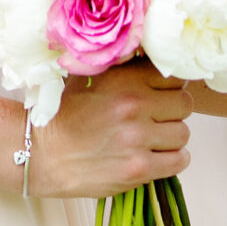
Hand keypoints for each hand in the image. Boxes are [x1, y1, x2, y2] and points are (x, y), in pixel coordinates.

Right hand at [26, 63, 191, 198]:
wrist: (42, 154)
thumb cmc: (66, 118)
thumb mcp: (90, 80)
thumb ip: (122, 69)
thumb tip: (152, 57)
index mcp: (122, 79)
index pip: (173, 75)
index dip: (171, 86)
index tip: (163, 94)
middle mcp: (132, 106)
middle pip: (184, 104)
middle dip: (174, 112)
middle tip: (157, 120)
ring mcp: (137, 139)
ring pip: (183, 134)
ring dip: (172, 138)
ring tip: (153, 141)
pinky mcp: (138, 168)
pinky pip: (179, 161)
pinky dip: (173, 160)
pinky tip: (157, 158)